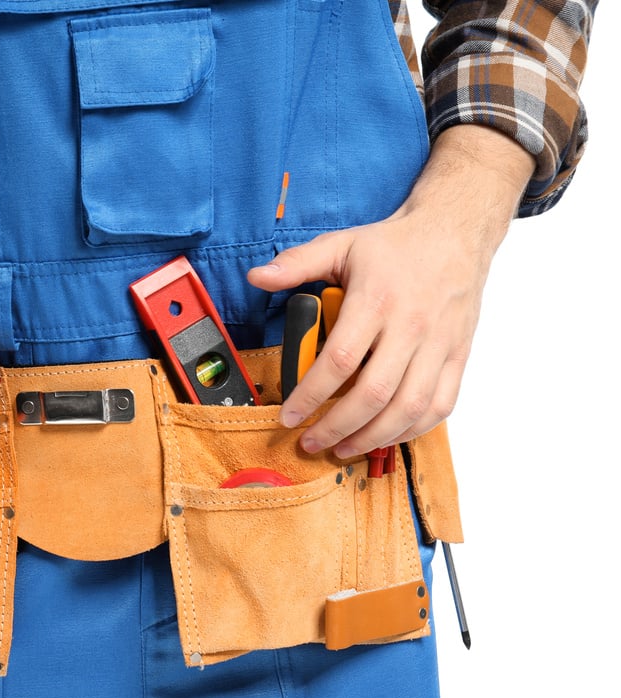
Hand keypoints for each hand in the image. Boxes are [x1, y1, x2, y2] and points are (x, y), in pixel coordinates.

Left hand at [247, 125, 533, 457]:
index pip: (339, 361)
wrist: (455, 233)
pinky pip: (440, 406)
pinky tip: (383, 437)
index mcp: (377, 300)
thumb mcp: (341, 245)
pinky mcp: (458, 356)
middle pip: (373, 394)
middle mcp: (412, 326)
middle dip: (337, 427)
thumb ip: (297, 263)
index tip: (289, 418)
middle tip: (310, 442)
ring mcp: (439, 344)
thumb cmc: (394, 246)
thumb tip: (256, 277)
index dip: (310, 396)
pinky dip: (411, 430)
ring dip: (372, 437)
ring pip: (408, 408)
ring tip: (342, 448)